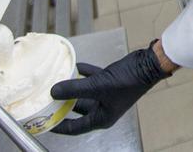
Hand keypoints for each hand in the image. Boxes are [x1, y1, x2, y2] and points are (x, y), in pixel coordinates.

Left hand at [50, 43, 169, 134]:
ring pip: (84, 93)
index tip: (44, 122)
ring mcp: (107, 95)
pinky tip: (75, 65)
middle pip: (77, 110)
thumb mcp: (97, 86)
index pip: (74, 128)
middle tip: (48, 97)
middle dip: (63, 103)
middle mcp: (103, 109)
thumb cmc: (127, 81)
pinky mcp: (110, 82)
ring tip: (58, 80)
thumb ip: (74, 89)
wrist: (149, 65)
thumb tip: (53, 91)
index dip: (58, 126)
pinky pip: (92, 79)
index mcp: (102, 118)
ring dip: (73, 86)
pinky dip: (83, 73)